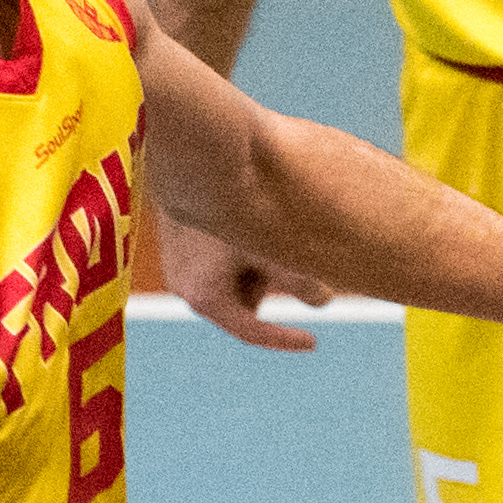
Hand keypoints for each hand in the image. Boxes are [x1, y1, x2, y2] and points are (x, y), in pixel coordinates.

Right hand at [157, 209, 330, 355]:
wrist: (185, 160)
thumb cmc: (228, 205)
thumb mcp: (270, 247)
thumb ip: (298, 280)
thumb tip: (324, 302)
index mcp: (205, 297)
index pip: (251, 332)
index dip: (285, 339)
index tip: (313, 342)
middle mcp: (186, 289)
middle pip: (244, 305)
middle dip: (269, 287)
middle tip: (286, 254)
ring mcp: (179, 268)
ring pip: (233, 282)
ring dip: (255, 267)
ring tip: (264, 228)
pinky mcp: (180, 248)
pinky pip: (220, 263)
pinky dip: (240, 252)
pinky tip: (251, 218)